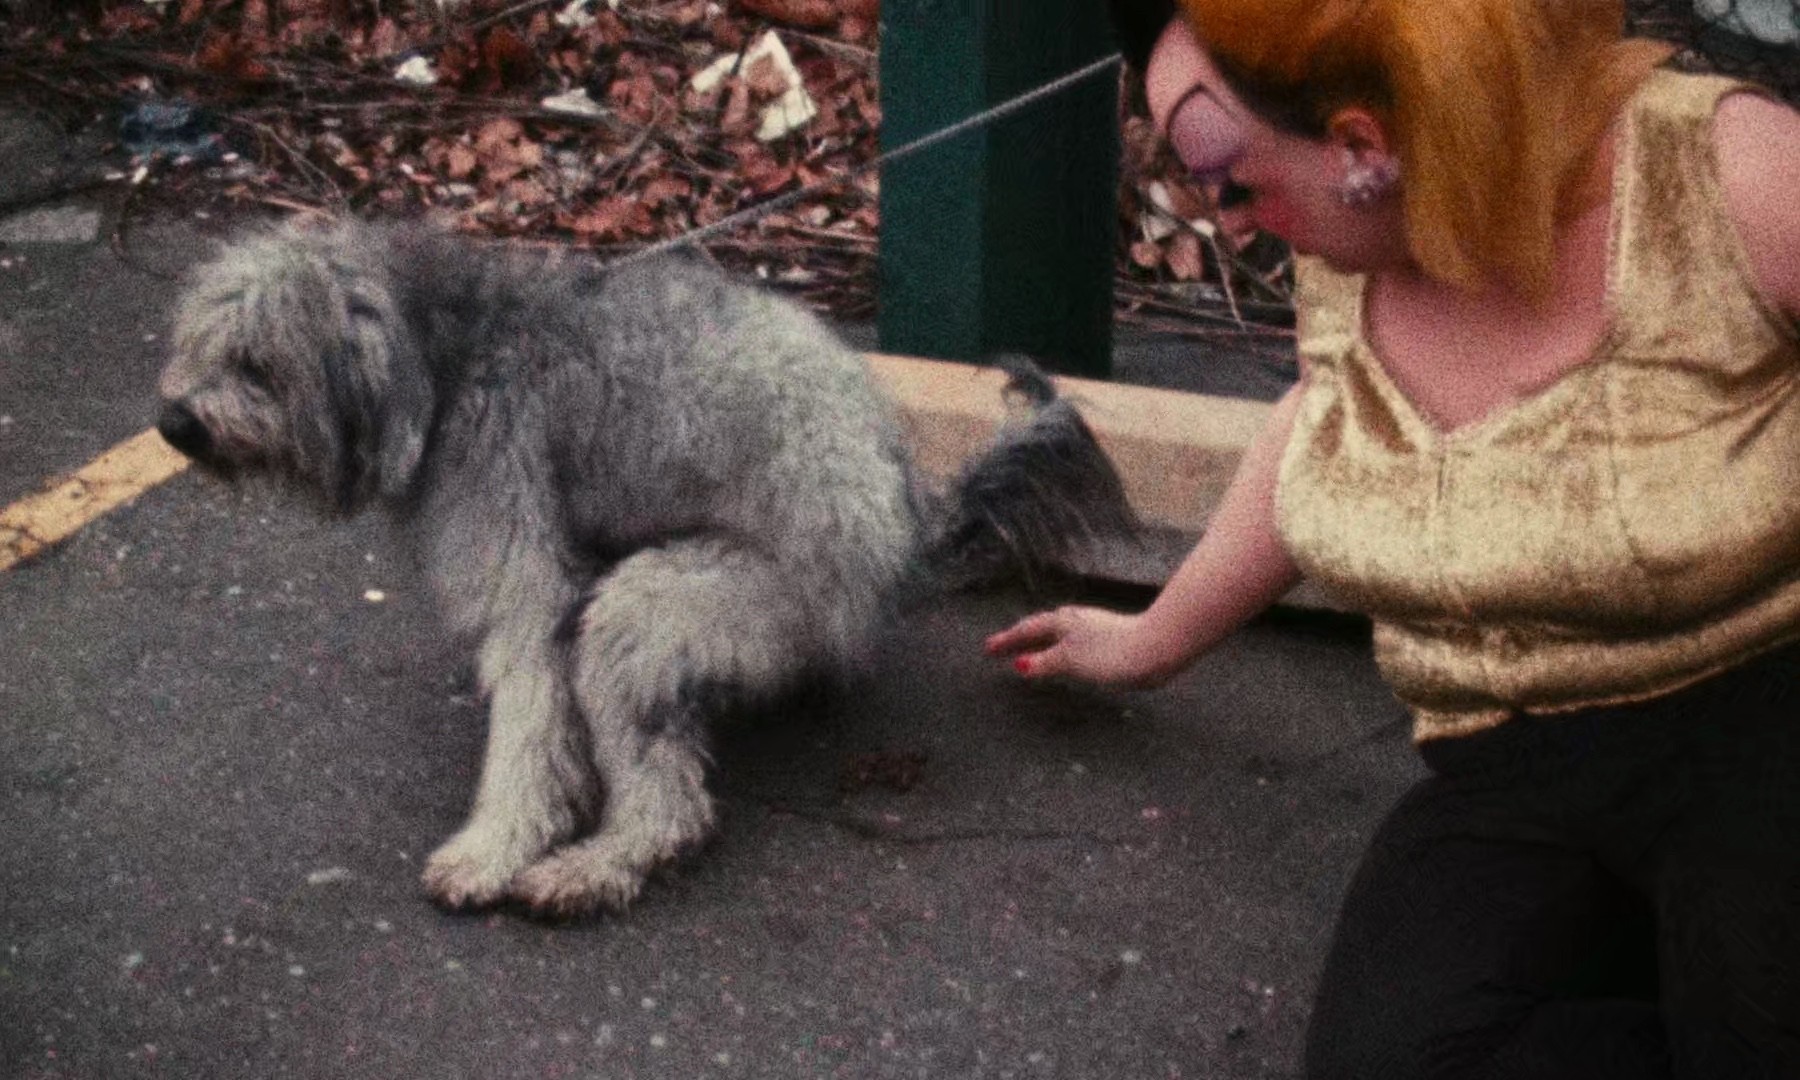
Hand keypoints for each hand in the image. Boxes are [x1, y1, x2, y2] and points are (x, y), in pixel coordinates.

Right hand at [983, 605, 1175, 687]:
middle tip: (1000, 648)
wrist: (1156, 647)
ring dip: (1039, 642)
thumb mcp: (1070, 660)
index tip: (987, 648)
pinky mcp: (1107, 640)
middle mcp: (1076, 620)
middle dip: (1020, 639)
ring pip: (1057, 633)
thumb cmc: (1112, 652)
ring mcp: (1092, 628)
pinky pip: (1070, 642)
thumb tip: (1019, 664)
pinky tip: (1066, 658)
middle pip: (1040, 628)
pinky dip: (1057, 648)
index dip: (1007, 640)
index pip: (1027, 630)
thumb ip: (1044, 662)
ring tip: (1027, 652)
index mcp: (1062, 621)